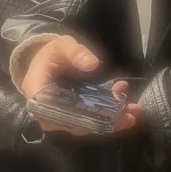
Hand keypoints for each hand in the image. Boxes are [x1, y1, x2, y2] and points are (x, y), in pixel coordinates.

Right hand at [21, 35, 140, 134]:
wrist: (48, 62)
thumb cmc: (52, 54)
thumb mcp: (62, 46)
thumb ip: (75, 52)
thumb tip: (93, 64)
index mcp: (37, 93)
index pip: (54, 112)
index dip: (80, 114)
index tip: (105, 111)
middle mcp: (46, 112)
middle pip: (75, 122)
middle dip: (105, 119)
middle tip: (130, 114)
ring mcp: (60, 118)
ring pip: (85, 125)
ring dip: (111, 121)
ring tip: (133, 111)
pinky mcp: (72, 118)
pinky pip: (90, 122)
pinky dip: (109, 117)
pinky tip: (127, 107)